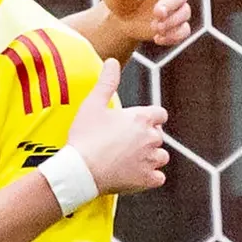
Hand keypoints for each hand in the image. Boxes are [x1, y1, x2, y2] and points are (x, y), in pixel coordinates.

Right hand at [67, 58, 169, 195]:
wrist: (79, 170)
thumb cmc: (84, 137)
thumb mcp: (92, 104)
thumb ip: (106, 82)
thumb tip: (112, 62)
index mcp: (141, 118)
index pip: (160, 115)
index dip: (150, 119)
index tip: (137, 124)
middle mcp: (150, 138)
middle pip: (159, 136)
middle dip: (147, 138)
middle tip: (126, 143)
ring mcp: (150, 160)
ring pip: (161, 157)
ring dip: (150, 157)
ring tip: (131, 159)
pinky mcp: (147, 180)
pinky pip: (158, 177)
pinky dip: (150, 177)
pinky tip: (135, 174)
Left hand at [101, 0, 191, 47]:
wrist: (120, 16)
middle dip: (170, 4)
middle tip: (157, 13)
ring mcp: (175, 7)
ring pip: (184, 12)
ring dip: (172, 22)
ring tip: (155, 28)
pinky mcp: (175, 25)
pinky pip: (184, 30)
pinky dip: (174, 36)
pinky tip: (158, 38)